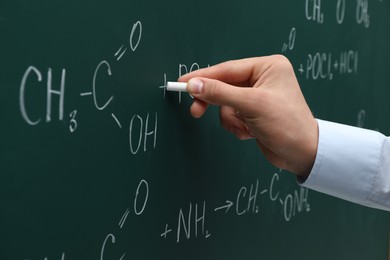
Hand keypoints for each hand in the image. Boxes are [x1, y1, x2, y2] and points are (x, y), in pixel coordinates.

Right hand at [178, 55, 317, 177]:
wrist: (302, 154)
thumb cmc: (287, 125)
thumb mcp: (251, 105)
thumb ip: (219, 93)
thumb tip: (194, 85)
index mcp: (267, 67)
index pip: (227, 69)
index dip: (203, 77)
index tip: (182, 83)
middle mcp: (262, 78)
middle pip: (224, 86)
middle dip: (214, 102)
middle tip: (196, 110)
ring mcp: (257, 96)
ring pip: (225, 104)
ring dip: (231, 119)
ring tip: (245, 127)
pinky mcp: (253, 112)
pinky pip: (231, 115)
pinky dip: (237, 126)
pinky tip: (251, 132)